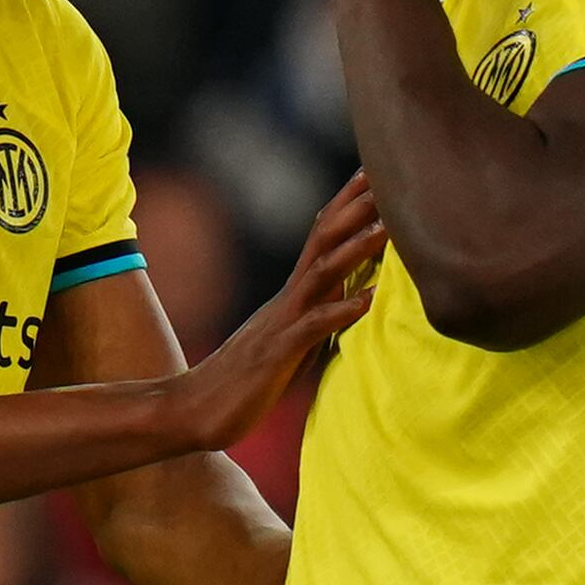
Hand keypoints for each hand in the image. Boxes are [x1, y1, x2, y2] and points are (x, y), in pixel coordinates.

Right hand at [170, 173, 383, 448]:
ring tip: (389, 229)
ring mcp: (281, 322)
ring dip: (355, 249)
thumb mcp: (293, 342)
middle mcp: (287, 299)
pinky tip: (367, 300)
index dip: (348, 205)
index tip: (377, 174)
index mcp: (293, 295)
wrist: (195, 410)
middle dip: (355, 208)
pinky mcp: (277, 353)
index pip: (323, 238)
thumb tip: (355, 300)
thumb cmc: (247, 382)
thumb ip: (321, 316)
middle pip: (323, 240)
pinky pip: (312, 327)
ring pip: (320, 274)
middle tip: (386, 176)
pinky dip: (340, 310)